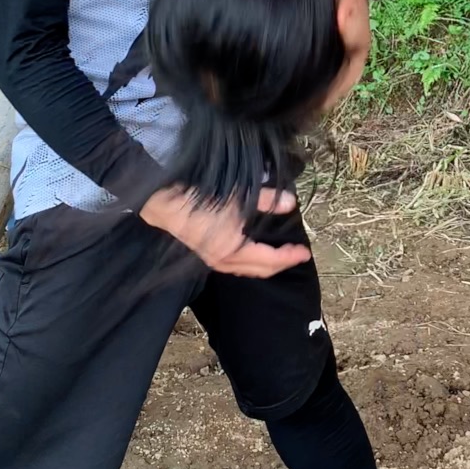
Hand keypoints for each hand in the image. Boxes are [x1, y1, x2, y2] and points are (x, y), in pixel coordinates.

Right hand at [139, 183, 309, 277]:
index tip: (305, 252)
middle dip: (280, 264)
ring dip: (265, 265)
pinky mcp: (206, 256)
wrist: (164, 204)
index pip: (270, 260)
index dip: (289, 257)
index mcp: (234, 250)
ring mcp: (213, 261)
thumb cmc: (201, 200)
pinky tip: (255, 252)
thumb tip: (291, 202)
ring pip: (247, 270)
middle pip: (260, 270)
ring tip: (280, 255)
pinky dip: (251, 262)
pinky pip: (236, 266)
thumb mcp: (238, 197)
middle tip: (296, 255)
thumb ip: (267, 201)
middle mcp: (224, 262)